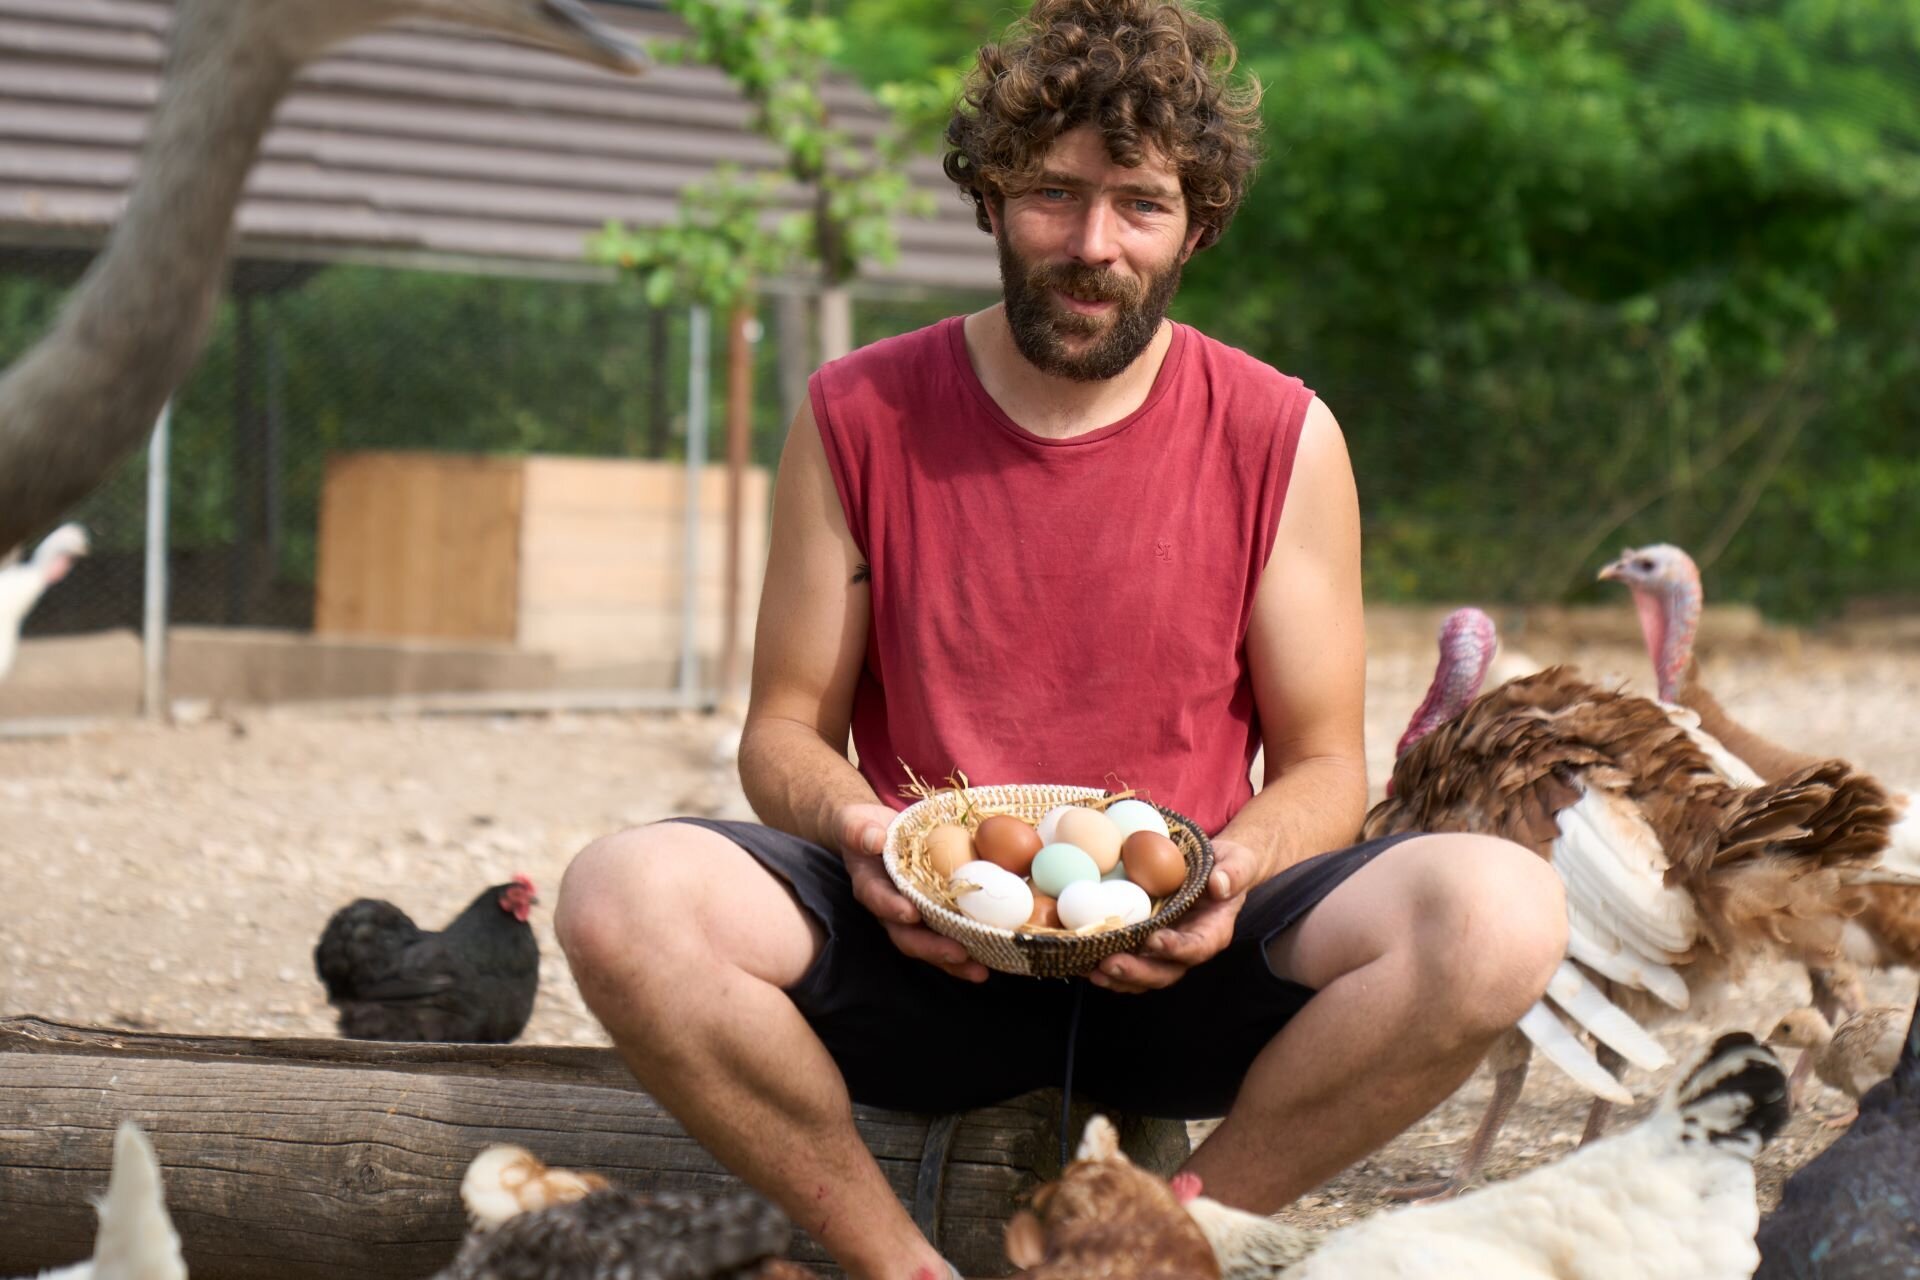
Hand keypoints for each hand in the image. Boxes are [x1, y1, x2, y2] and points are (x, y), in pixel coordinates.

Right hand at [832, 801, 988, 983]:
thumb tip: (873, 839)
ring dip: (954, 960)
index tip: (911, 914)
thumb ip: (858, 830)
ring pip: (929, 944)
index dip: (892, 908)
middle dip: (932, 948)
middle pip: (906, 936)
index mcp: (870, 885)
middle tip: (958, 953)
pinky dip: (969, 948)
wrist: (874, 834)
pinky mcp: (933, 915)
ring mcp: (913, 915)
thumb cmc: (863, 828)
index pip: (878, 899)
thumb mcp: (855, 823)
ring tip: (979, 971)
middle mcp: (890, 908)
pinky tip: (992, 957)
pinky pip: (948, 935)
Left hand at [1089, 837, 1268, 992]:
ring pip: (1143, 975)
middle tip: (1110, 963)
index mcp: (1213, 932)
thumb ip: (1233, 872)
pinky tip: (1082, 961)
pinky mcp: (1145, 945)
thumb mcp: (1237, 862)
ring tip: (1092, 971)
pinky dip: (1106, 967)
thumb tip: (1219, 885)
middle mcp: (1188, 948)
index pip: (1197, 948)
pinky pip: (1128, 962)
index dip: (1176, 949)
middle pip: (1165, 971)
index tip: (1154, 941)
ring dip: (1117, 977)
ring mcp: (1164, 950)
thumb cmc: (1227, 866)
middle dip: (1137, 972)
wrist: (1214, 869)